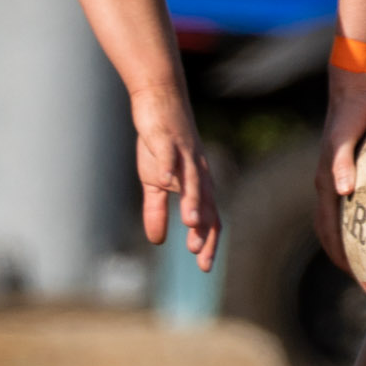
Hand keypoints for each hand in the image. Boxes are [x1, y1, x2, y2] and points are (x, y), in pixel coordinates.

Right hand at [129, 84, 219, 267]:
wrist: (159, 99)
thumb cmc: (160, 142)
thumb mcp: (155, 182)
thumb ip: (157, 211)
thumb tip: (157, 241)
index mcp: (197, 182)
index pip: (209, 216)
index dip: (208, 240)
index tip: (203, 266)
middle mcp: (197, 170)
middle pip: (207, 203)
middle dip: (205, 230)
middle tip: (200, 256)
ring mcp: (184, 154)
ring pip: (192, 180)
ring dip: (192, 202)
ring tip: (190, 223)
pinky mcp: (167, 139)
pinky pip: (169, 155)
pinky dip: (168, 167)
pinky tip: (164, 181)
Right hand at [314, 70, 365, 269]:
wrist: (353, 84)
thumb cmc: (351, 109)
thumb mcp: (345, 136)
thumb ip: (342, 162)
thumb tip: (343, 192)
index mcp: (326, 182)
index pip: (326, 228)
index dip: (337, 254)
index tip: (355, 275)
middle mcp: (331, 182)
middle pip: (333, 228)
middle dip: (347, 254)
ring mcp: (343, 174)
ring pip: (348, 214)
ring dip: (359, 235)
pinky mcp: (358, 164)